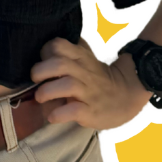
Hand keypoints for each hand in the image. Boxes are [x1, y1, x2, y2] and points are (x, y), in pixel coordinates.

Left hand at [29, 37, 152, 129]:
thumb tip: (44, 48)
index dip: (46, 51)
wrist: (126, 96)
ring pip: (67, 85)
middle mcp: (85, 72)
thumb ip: (70, 51)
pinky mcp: (91, 111)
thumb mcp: (87, 58)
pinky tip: (52, 116)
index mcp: (81, 57)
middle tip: (35, 79)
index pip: (59, 45)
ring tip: (40, 98)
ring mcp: (89, 92)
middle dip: (41, 71)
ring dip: (47, 91)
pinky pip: (74, 111)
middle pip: (60, 64)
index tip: (42, 60)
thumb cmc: (98, 77)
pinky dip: (59, 113)